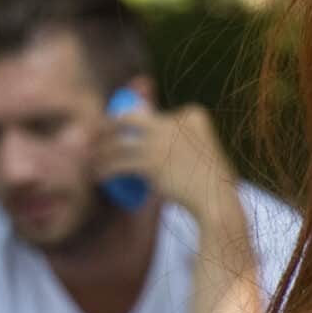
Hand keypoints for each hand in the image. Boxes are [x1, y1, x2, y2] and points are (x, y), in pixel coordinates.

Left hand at [99, 96, 238, 223]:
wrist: (217, 200)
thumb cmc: (212, 178)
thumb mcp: (205, 146)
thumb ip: (187, 133)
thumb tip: (164, 126)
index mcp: (192, 114)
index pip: (151, 111)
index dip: (127, 118)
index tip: (115, 128)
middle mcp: (174, 122)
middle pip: (128, 119)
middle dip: (106, 125)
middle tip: (96, 136)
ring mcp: (162, 142)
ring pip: (119, 143)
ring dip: (101, 151)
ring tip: (94, 159)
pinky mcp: (151, 163)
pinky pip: (119, 163)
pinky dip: (106, 170)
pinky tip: (99, 175)